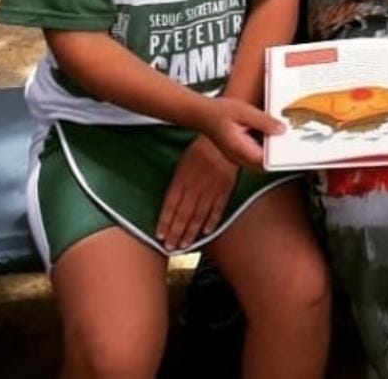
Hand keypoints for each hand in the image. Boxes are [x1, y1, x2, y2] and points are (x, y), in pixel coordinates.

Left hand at [156, 135, 237, 250]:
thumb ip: (178, 182)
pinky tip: (207, 232)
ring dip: (191, 232)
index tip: (160, 236)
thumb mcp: (183, 162)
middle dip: (176, 233)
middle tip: (171, 248)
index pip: (170, 206)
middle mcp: (195, 188)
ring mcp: (211, 190)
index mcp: (182, 180)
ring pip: (198, 216)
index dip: (165, 223)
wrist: (227, 138)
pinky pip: (217, 209)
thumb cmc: (203, 147)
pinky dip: (212, 221)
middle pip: (183, 215)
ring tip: (186, 245)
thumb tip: (172, 199)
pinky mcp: (225, 189)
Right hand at [198, 95, 284, 169]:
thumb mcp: (245, 112)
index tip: (291, 148)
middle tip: (290, 140)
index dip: (279, 157)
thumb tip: (281, 130)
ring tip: (282, 136)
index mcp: (240, 149)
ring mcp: (238, 157)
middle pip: (264, 164)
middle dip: (278, 154)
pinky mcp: (239, 152)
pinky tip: (270, 133)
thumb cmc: (220, 112)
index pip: (264, 162)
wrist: (203, 114)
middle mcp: (239, 157)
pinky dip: (265, 146)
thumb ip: (264, 121)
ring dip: (272, 151)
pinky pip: (256, 154)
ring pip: (261, 161)